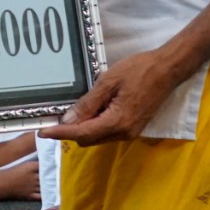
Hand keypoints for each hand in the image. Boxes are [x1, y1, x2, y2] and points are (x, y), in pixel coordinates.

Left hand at [40, 49, 188, 144]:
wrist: (167, 70)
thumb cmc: (138, 71)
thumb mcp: (108, 82)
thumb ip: (88, 103)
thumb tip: (68, 121)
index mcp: (117, 122)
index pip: (82, 133)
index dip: (60, 134)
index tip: (42, 133)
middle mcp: (124, 133)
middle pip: (88, 139)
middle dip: (70, 131)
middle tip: (55, 117)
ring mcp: (130, 132)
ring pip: (98, 137)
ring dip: (83, 128)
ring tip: (71, 111)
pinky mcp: (134, 128)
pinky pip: (108, 132)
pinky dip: (95, 125)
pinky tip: (90, 110)